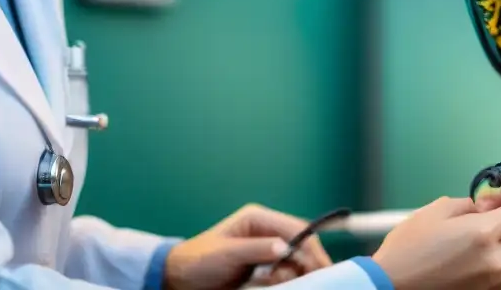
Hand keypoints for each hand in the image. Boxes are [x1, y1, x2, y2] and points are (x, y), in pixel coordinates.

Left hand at [163, 203, 332, 289]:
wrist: (177, 280)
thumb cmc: (197, 261)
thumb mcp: (226, 255)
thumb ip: (256, 250)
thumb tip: (285, 247)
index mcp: (258, 218)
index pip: (295, 228)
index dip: (311, 246)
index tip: (322, 265)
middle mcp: (265, 230)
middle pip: (300, 242)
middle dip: (309, 259)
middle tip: (319, 277)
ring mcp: (265, 248)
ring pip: (295, 258)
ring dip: (297, 271)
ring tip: (291, 282)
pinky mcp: (262, 266)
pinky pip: (285, 271)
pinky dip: (288, 279)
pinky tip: (282, 284)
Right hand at [371, 188, 500, 289]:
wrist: (391, 288)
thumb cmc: (408, 248)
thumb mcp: (438, 210)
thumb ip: (474, 203)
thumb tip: (498, 200)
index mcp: (485, 234)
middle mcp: (497, 262)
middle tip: (492, 223)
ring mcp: (494, 285)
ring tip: (483, 243)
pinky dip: (500, 266)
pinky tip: (476, 260)